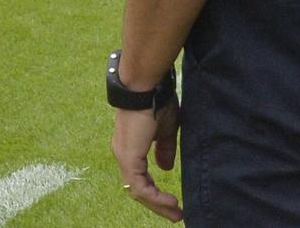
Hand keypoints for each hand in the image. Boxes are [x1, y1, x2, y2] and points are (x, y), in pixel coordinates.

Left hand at [112, 101, 181, 221]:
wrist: (146, 86)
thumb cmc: (157, 100)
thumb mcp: (165, 129)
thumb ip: (164, 149)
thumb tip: (166, 168)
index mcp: (131, 147)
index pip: (140, 177)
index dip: (155, 192)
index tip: (173, 202)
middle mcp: (123, 154)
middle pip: (138, 188)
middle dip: (157, 204)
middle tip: (176, 214)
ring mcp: (124, 156)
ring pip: (138, 191)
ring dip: (158, 204)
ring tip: (176, 212)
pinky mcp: (129, 158)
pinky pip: (140, 187)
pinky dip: (155, 197)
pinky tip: (170, 202)